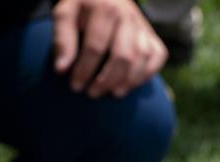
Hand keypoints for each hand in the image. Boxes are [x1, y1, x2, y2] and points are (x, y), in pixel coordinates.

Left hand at [52, 0, 167, 97]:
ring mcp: (142, 25)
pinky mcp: (150, 33)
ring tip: (113, 93)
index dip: (85, 70)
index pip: (96, 47)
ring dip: (128, 80)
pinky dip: (148, 72)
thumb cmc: (81, 8)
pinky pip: (158, 55)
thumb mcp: (65, 15)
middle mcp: (127, 16)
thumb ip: (62, 40)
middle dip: (107, 79)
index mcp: (105, 9)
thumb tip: (61, 69)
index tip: (75, 86)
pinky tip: (131, 84)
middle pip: (123, 56)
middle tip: (92, 93)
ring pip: (142, 57)